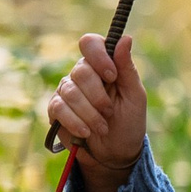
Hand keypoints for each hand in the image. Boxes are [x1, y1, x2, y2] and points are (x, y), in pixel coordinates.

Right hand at [46, 33, 145, 191]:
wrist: (115, 153)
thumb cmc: (128, 122)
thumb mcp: (135, 96)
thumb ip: (127, 68)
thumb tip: (125, 38)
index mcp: (103, 65)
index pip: (91, 43)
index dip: (98, 57)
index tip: (111, 76)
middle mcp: (82, 74)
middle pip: (81, 71)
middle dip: (98, 96)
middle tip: (109, 112)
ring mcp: (67, 91)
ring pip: (70, 92)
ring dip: (89, 113)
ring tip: (102, 128)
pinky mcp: (56, 110)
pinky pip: (59, 108)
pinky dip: (75, 122)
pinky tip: (86, 132)